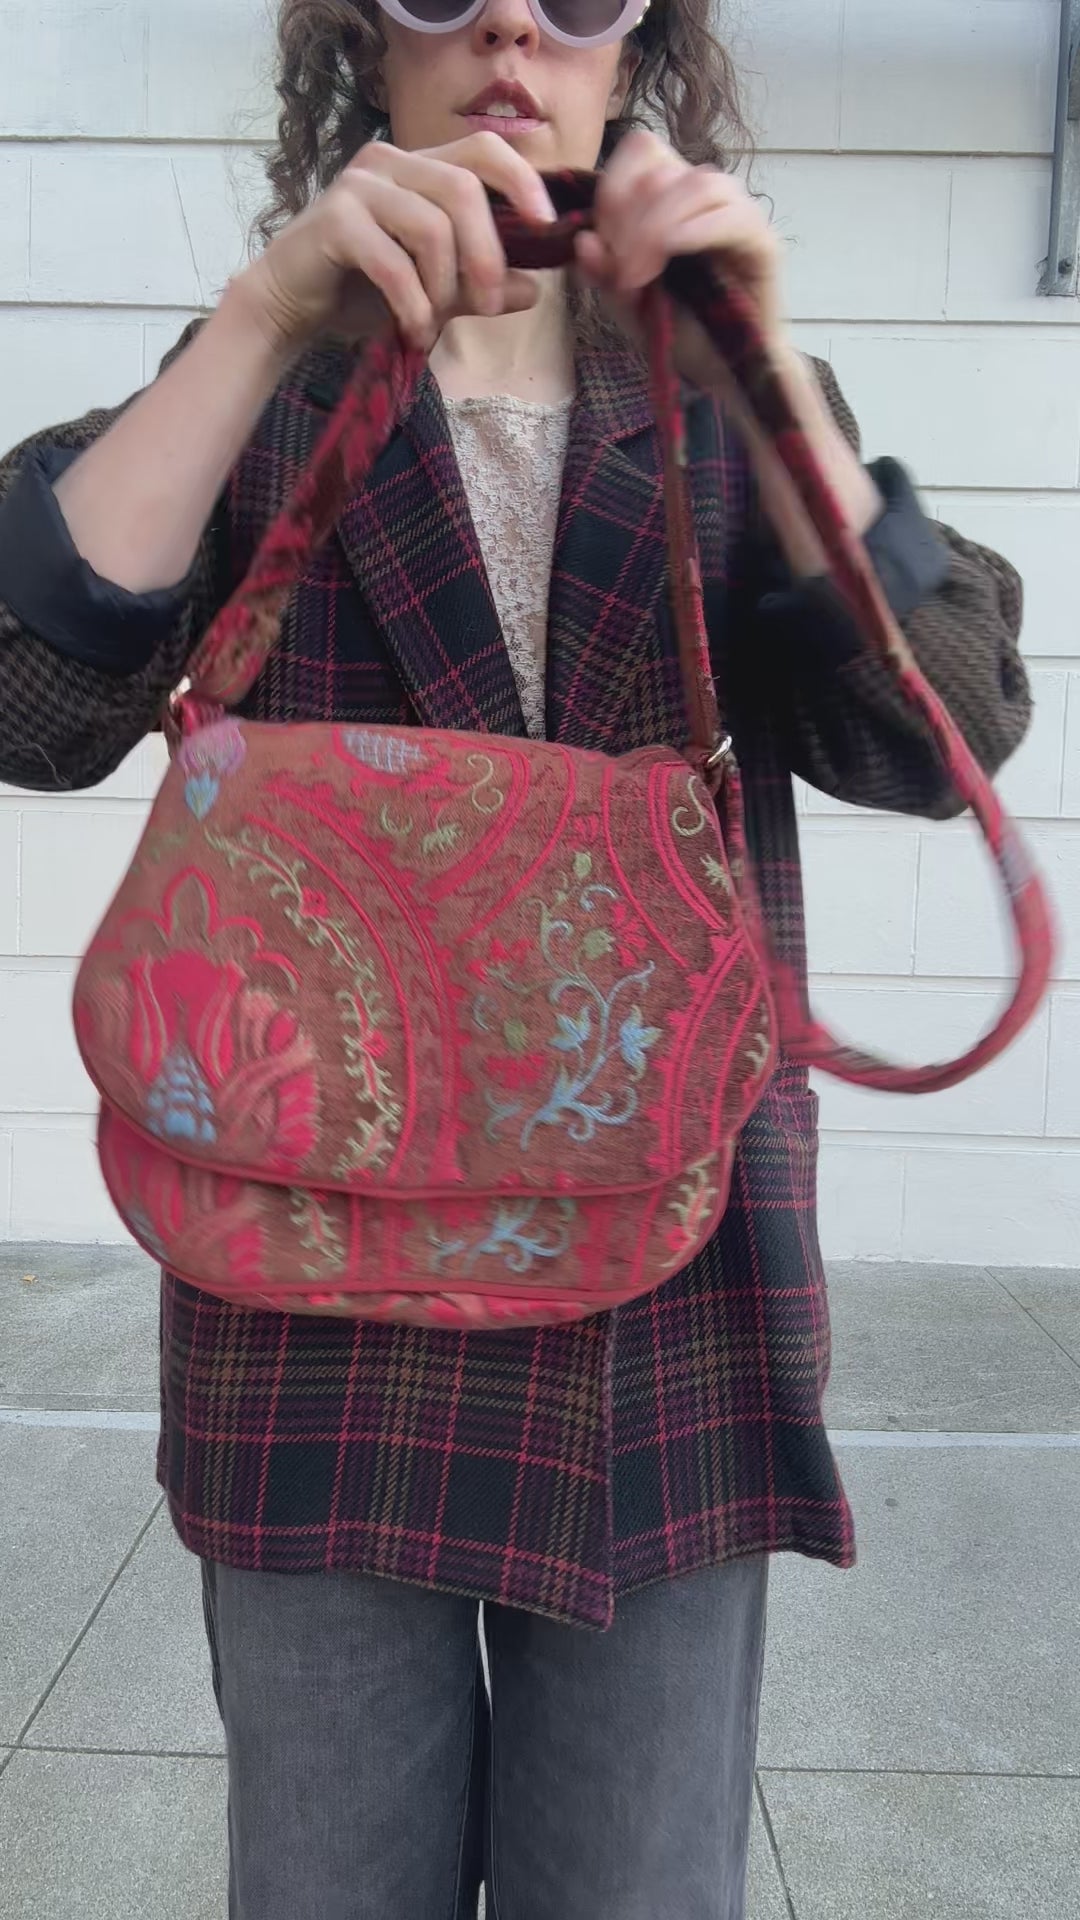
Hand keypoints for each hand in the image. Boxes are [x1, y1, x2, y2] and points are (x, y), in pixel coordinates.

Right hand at [235, 133, 556, 357]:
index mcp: (421, 168)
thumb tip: (535, 290)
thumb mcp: (434, 292)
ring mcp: (360, 186)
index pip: (484, 149)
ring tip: (434, 323)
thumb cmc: (362, 292)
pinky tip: (413, 331)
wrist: (291, 307)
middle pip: (464, 191)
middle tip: (489, 304)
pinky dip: (413, 305)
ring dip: (445, 287)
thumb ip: (479, 288)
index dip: (522, 182)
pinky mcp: (334, 219)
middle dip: (487, 255)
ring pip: (432, 228)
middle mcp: (391, 163)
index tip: (546, 226)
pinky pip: (394, 263)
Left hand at [576, 130, 785, 387]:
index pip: (642, 149)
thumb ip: (601, 271)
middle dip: (629, 222)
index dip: (614, 189)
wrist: (720, 374)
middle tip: (620, 275)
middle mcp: (706, 195)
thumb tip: (583, 241)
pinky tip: (674, 252)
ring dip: (656, 228)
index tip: (601, 245)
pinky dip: (695, 230)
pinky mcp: (762, 243)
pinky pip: (731, 216)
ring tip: (641, 277)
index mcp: (672, 195)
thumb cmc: (676, 332)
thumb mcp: (623, 302)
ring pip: (695, 184)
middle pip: (662, 170)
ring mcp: (737, 214)